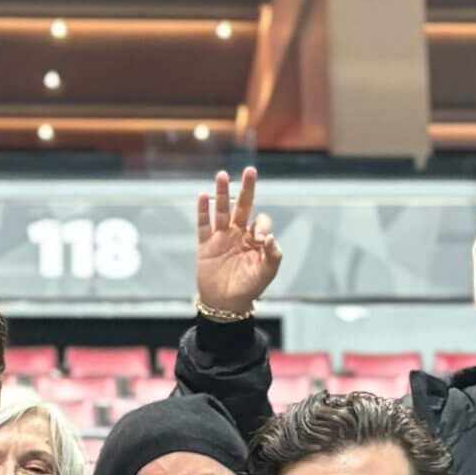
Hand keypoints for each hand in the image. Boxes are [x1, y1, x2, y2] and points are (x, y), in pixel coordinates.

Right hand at [195, 166, 281, 315]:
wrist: (226, 304)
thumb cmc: (249, 288)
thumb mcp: (267, 272)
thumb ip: (273, 254)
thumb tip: (268, 237)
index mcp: (254, 240)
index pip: (260, 221)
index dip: (261, 225)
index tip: (259, 238)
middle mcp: (238, 234)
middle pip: (242, 206)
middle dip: (247, 189)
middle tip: (250, 170)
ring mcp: (221, 238)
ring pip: (222, 211)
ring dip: (222, 193)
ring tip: (222, 175)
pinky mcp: (206, 245)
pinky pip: (203, 225)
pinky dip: (202, 211)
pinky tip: (203, 195)